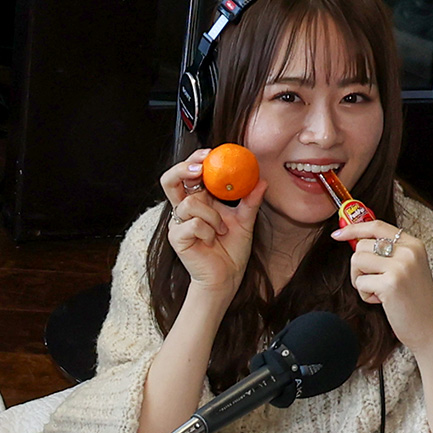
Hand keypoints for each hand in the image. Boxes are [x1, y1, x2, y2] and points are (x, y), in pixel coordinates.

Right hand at [159, 152, 253, 294]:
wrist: (226, 278)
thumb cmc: (232, 252)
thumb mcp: (245, 222)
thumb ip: (251, 201)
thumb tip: (262, 181)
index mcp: (200, 201)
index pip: (191, 174)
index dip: (196, 160)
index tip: (210, 153)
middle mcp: (186, 209)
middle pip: (171, 180)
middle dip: (183, 169)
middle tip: (200, 168)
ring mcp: (179, 223)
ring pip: (190, 203)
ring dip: (211, 215)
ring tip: (220, 230)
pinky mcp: (177, 237)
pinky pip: (193, 223)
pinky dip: (208, 230)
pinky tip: (212, 240)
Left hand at [334, 217, 432, 347]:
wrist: (430, 328)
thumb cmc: (414, 301)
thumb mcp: (407, 268)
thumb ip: (387, 252)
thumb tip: (354, 240)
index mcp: (413, 244)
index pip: (377, 226)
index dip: (353, 228)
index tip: (338, 235)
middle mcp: (408, 251)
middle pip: (362, 245)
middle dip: (359, 266)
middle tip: (373, 282)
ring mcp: (400, 266)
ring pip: (357, 260)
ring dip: (360, 279)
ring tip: (378, 291)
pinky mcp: (390, 283)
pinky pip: (360, 282)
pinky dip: (365, 295)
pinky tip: (382, 301)